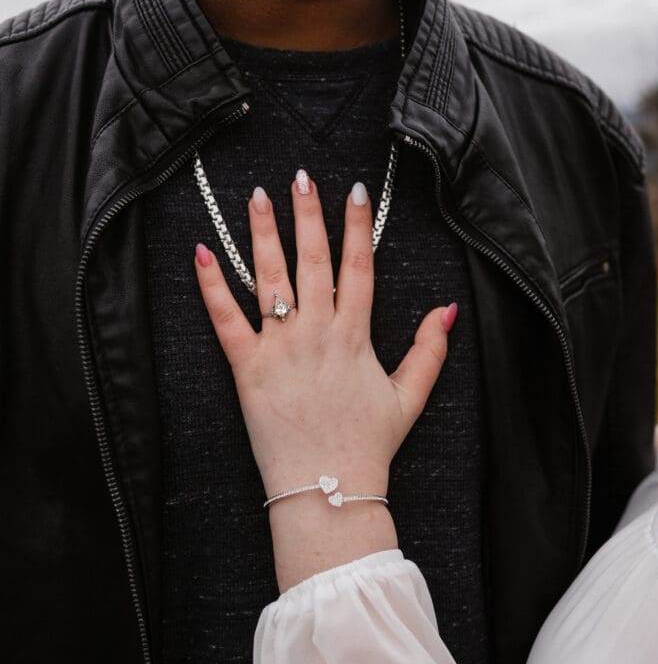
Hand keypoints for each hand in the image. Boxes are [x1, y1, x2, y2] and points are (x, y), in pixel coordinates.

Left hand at [195, 171, 456, 499]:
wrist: (328, 488)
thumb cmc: (368, 446)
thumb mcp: (410, 397)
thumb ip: (430, 350)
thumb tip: (449, 309)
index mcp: (356, 336)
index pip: (359, 266)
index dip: (357, 226)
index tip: (356, 191)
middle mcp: (317, 333)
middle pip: (313, 260)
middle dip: (308, 214)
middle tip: (301, 175)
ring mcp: (280, 348)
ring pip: (270, 278)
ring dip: (262, 233)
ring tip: (256, 195)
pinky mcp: (246, 368)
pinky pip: (225, 319)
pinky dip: (212, 286)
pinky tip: (203, 251)